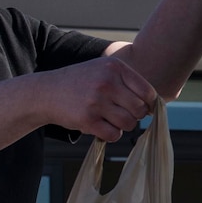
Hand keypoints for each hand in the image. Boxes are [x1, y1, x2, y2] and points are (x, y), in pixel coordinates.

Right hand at [36, 55, 158, 141]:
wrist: (46, 92)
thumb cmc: (81, 83)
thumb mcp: (103, 70)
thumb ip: (128, 82)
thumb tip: (155, 104)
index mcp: (115, 67)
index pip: (147, 92)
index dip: (148, 104)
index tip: (141, 108)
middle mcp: (107, 82)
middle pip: (140, 110)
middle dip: (134, 116)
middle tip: (121, 114)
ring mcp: (96, 101)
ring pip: (129, 124)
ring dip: (123, 126)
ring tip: (110, 119)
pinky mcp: (87, 119)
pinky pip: (113, 135)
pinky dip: (110, 134)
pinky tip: (100, 125)